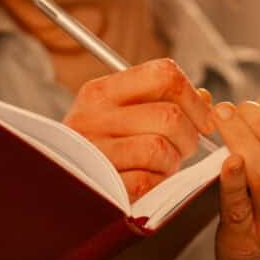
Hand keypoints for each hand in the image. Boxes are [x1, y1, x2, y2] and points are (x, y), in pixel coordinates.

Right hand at [63, 58, 215, 201]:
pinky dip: (155, 184)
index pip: (163, 74)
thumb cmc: (96, 148)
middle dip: (189, 136)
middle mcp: (93, 116)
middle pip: (169, 115)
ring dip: (172, 162)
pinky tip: (146, 182)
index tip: (203, 118)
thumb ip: (160, 100)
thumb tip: (205, 99)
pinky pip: (147, 181)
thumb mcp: (118, 114)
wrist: (54, 184)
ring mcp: (94, 151)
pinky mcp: (99, 185)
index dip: (193, 97)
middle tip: (184, 147)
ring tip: (161, 165)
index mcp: (100, 91)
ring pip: (161, 148)